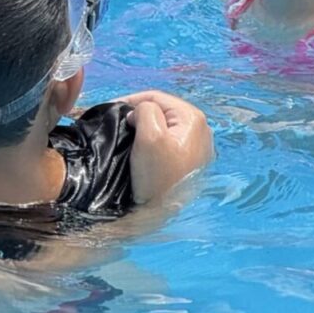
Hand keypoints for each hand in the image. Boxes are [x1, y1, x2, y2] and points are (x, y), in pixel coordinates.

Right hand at [123, 89, 212, 203]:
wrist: (164, 215)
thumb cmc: (158, 176)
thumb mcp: (149, 135)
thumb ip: (145, 110)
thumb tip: (140, 111)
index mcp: (193, 118)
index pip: (156, 97)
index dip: (131, 100)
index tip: (112, 110)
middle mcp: (202, 129)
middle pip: (162, 110)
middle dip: (139, 113)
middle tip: (119, 124)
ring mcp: (199, 146)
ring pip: (165, 125)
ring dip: (146, 127)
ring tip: (128, 134)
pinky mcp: (192, 161)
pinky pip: (169, 140)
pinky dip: (154, 140)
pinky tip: (143, 149)